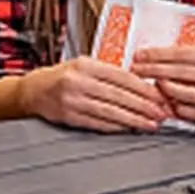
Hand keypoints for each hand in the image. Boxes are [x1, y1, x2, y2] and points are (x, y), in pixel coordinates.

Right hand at [24, 57, 168, 133]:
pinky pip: (98, 123)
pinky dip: (116, 126)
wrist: (32, 91)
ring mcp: (73, 100)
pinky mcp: (69, 117)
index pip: (122, 76)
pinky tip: (129, 128)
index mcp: (85, 65)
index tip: (160, 96)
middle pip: (119, 95)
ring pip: (111, 111)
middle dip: (144, 106)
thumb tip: (141, 85)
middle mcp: (78, 81)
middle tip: (162, 113)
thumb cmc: (61, 77)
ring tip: (150, 124)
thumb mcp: (83, 66)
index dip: (144, 88)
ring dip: (134, 119)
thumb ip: (109, 73)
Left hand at [131, 46, 194, 124]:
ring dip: (164, 89)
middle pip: (180, 72)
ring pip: (184, 94)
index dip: (158, 54)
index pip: (183, 54)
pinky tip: (166, 102)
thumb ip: (192, 56)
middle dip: (154, 70)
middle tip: (137, 69)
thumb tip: (156, 54)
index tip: (140, 55)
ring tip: (152, 84)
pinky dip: (175, 107)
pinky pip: (190, 112)